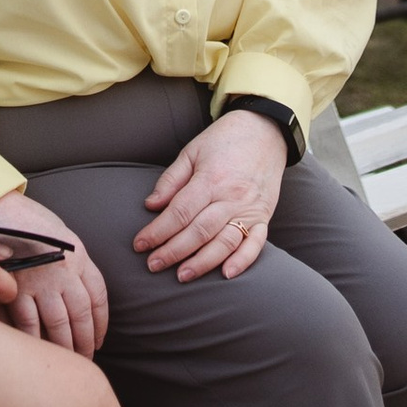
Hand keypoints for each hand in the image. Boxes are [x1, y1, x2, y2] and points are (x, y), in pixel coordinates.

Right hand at [0, 189, 108, 355]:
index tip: (98, 341)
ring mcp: (40, 281)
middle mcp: (64, 270)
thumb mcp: (64, 236)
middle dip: (84, 342)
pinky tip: (38, 352)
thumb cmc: (31, 221)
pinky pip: (29, 322)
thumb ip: (75, 264)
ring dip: (64, 346)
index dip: (101, 323)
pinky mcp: (16, 287)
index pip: (98, 296)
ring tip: (65, 361)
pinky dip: (35, 340)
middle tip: (84, 361)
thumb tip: (82, 293)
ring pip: (58, 323)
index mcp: (80, 256)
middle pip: (81, 314)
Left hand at [134, 112, 285, 283]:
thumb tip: (151, 206)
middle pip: (199, 231)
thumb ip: (171, 180)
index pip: (180, 212)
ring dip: (203, 262)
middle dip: (173, 251)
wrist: (265, 131)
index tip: (140, 244)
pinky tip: (226, 274)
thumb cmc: (224, 141)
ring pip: (225, 242)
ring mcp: (250, 209)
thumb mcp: (191, 151)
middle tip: (153, 265)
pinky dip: (243, 261)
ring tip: (182, 275)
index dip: (158, 231)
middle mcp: (232, 197)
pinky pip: (256, 244)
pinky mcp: (265, 216)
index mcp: (211, 179)